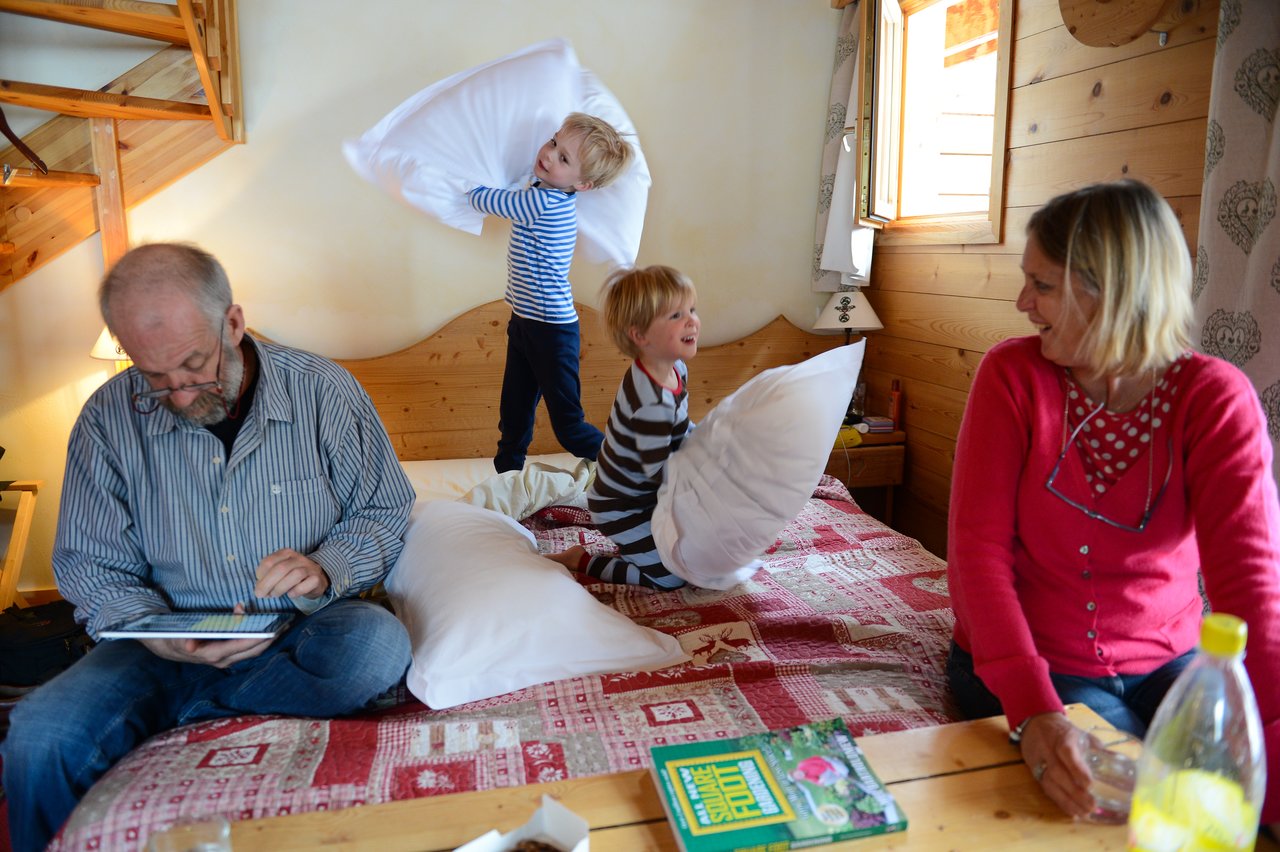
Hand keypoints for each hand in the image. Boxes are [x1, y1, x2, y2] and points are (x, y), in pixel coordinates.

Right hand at [140, 605, 271, 667]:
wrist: (165, 646)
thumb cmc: (172, 639)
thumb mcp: (174, 638)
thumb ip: (182, 642)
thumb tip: (188, 646)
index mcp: (212, 654)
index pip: (241, 647)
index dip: (257, 639)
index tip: (272, 631)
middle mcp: (222, 659)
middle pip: (252, 650)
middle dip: (269, 639)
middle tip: (286, 624)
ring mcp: (225, 657)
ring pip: (251, 650)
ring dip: (266, 639)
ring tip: (283, 625)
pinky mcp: (226, 653)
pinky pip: (246, 647)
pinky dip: (257, 638)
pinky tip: (267, 627)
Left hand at [254, 548, 329, 599]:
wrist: (316, 579)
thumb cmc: (292, 576)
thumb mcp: (279, 571)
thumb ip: (268, 576)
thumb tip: (259, 589)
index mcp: (286, 553)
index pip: (269, 562)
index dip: (260, 575)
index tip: (258, 584)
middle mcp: (298, 558)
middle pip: (281, 568)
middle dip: (267, 583)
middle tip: (260, 595)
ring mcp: (309, 568)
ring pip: (295, 575)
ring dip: (280, 587)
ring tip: (275, 595)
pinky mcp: (317, 579)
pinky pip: (306, 584)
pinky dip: (295, 591)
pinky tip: (290, 594)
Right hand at [1019, 712, 1094, 818]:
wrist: (1035, 724)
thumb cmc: (1063, 731)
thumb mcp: (1081, 734)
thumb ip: (1099, 748)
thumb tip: (1123, 762)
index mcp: (1062, 737)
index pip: (1066, 752)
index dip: (1077, 769)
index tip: (1090, 784)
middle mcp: (1048, 750)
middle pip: (1058, 773)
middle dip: (1075, 791)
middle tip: (1092, 805)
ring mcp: (1039, 762)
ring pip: (1050, 784)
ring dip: (1068, 801)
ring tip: (1085, 813)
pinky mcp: (1035, 772)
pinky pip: (1047, 790)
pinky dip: (1060, 802)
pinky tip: (1073, 812)